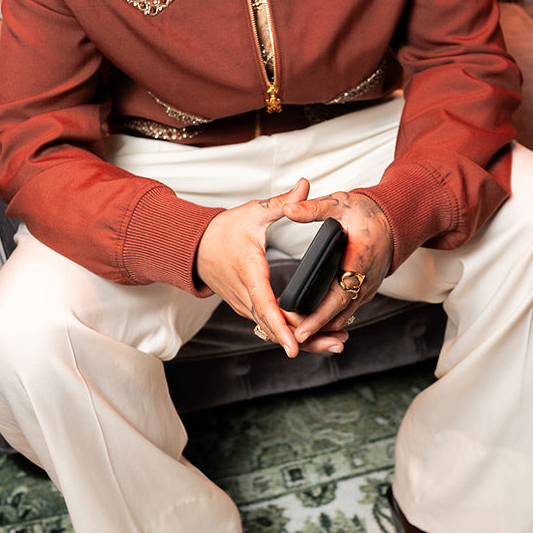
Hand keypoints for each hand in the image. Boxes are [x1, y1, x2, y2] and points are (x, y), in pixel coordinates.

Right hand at [195, 178, 349, 356]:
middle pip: (275, 328)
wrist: (195, 247)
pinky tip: (314, 335)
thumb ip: (283, 202)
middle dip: (307, 340)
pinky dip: (291, 333)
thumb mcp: (254, 211)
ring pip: (273, 330)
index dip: (282, 328)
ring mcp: (245, 305)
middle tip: (338, 344)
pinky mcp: (247, 308)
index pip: (266, 307)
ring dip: (303, 339)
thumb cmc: (223, 230)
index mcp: (249, 272)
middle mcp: (245, 295)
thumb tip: (306, 185)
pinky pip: (269, 325)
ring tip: (335, 343)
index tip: (295, 347)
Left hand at [279, 190, 392, 343]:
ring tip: (293, 333)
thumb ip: (313, 208)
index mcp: (359, 263)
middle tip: (288, 337)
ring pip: (342, 317)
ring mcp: (366, 289)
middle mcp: (365, 282)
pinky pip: (346, 311)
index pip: (337, 298)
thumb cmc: (367, 213)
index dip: (318, 317)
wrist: (393, 219)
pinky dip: (329, 320)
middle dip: (314, 329)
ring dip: (321, 327)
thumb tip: (288, 208)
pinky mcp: (363, 291)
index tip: (299, 330)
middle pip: (338, 316)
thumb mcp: (339, 204)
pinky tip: (310, 323)